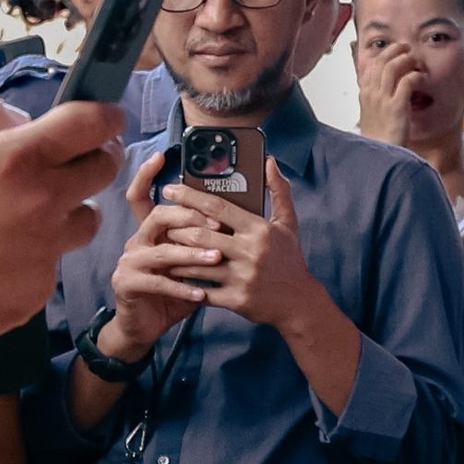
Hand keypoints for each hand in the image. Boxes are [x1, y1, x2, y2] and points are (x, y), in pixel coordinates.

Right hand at [0, 86, 124, 358]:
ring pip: (85, 221)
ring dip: (67, 208)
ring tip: (21, 211)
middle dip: (93, 156)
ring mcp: (43, 256)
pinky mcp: (34, 295)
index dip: (105, 114)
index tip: (105, 116)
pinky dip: (34, 253)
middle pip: (104, 170)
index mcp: (17, 161)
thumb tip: (16, 117)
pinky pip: (51, 264)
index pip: (94, 124)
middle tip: (67, 158)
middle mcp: (43, 207)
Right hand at [102, 150, 215, 353]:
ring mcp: (129, 262)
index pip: (142, 194)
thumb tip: (239, 216)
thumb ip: (210, 240)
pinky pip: (157, 283)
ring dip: (191, 255)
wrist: (147, 326)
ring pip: (161, 251)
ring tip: (216, 259)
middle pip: (157, 216)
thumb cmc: (176, 290)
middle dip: (188, 218)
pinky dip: (181, 288)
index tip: (161, 155)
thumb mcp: (195, 263)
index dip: (146, 174)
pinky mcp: (127, 284)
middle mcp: (137, 240)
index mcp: (151, 230)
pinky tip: (202, 293)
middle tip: (217, 225)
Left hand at [169, 162, 328, 336]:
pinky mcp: (235, 299)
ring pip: (196, 263)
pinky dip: (187, 283)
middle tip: (164, 222)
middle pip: (201, 234)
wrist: (299, 302)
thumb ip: (278, 190)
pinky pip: (202, 290)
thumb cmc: (289, 260)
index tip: (171, 189)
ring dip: (177, 255)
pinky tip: (177, 276)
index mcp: (258, 229)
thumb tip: (269, 162)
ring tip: (165, 247)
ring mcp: (241, 277)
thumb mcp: (288, 223)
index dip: (190, 196)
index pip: (218, 207)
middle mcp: (249, 252)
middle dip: (177, 228)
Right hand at [354, 42, 438, 145]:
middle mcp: (371, 94)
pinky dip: (416, 76)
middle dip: (395, 51)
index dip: (383, 55)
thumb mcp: (371, 115)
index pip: (371, 66)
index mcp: (364, 95)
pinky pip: (407, 81)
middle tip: (407, 48)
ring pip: (392, 67)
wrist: (380, 156)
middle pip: (381, 62)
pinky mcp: (397, 107)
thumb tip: (381, 90)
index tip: (394, 52)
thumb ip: (375, 100)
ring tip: (415, 60)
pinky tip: (422, 78)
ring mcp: (382, 100)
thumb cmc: (379, 139)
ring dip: (406, 59)